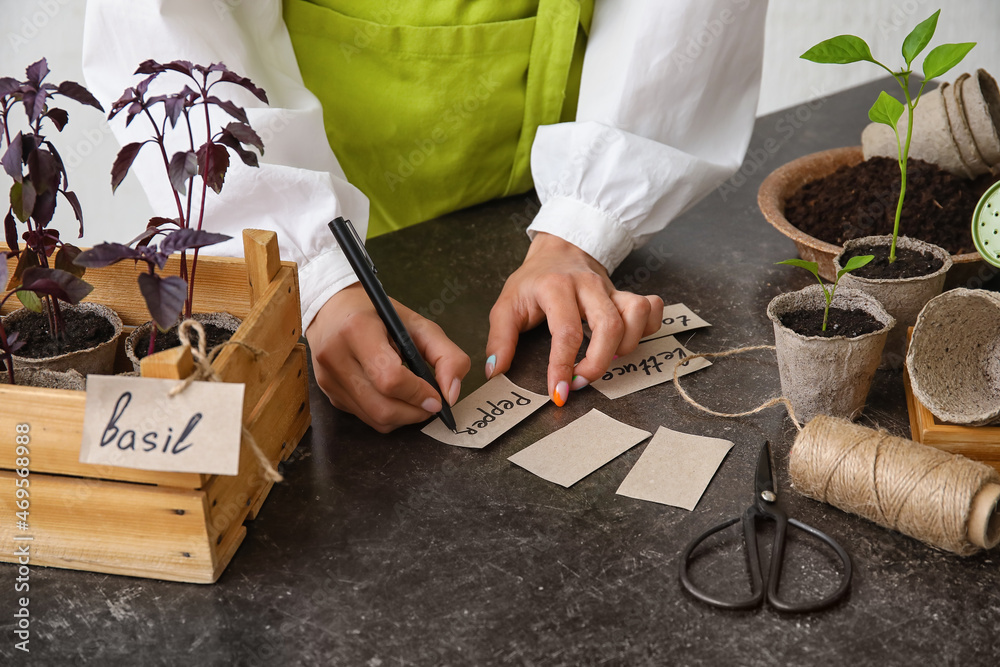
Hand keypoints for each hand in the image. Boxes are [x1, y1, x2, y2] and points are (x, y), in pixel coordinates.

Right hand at [306, 284, 470, 432]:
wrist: (332, 310)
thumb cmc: (379, 315)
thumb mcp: (418, 324)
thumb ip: (446, 355)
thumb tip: (451, 394)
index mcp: (357, 329)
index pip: (390, 378)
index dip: (418, 394)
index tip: (437, 398)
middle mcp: (335, 356)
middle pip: (382, 407)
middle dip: (414, 413)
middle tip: (430, 404)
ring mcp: (328, 378)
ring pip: (375, 419)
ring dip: (403, 416)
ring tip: (413, 398)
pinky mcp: (328, 394)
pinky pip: (365, 417)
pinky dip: (386, 414)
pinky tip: (392, 395)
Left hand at [486, 232, 662, 404]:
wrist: (559, 248)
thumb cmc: (533, 281)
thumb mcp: (506, 305)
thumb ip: (500, 339)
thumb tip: (496, 371)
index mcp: (556, 288)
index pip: (566, 332)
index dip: (563, 367)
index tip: (559, 393)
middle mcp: (588, 286)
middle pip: (609, 326)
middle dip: (598, 363)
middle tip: (581, 381)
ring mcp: (611, 289)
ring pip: (636, 315)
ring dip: (626, 346)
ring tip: (605, 359)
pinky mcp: (626, 293)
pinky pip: (652, 307)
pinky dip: (649, 327)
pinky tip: (629, 340)